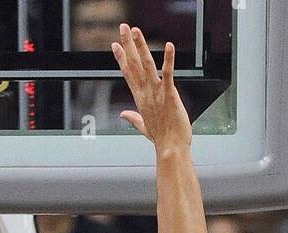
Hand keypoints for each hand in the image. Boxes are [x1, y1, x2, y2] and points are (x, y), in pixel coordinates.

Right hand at [112, 25, 191, 153]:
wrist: (171, 150)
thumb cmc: (162, 139)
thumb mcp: (144, 127)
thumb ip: (133, 118)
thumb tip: (123, 115)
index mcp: (140, 98)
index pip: (128, 74)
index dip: (121, 58)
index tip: (115, 45)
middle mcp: (146, 93)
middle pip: (134, 65)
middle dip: (128, 45)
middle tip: (123, 27)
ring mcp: (157, 94)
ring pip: (147, 65)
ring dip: (141, 47)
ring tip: (135, 31)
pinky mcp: (170, 95)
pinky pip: (168, 74)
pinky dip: (168, 60)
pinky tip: (169, 46)